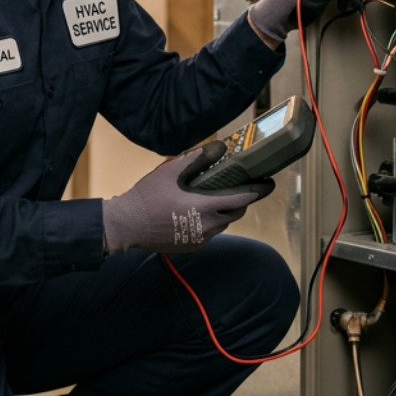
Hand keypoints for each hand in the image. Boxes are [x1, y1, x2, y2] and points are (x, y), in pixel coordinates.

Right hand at [101, 142, 273, 254]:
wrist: (127, 225)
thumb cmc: (147, 196)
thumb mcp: (170, 170)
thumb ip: (197, 158)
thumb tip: (219, 148)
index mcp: (205, 207)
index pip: (242, 199)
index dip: (258, 190)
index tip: (268, 183)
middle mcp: (207, 226)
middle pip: (235, 213)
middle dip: (240, 201)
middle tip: (236, 188)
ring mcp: (200, 240)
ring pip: (222, 224)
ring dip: (223, 212)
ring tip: (213, 200)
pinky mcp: (191, 247)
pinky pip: (209, 234)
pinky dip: (209, 223)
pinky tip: (195, 214)